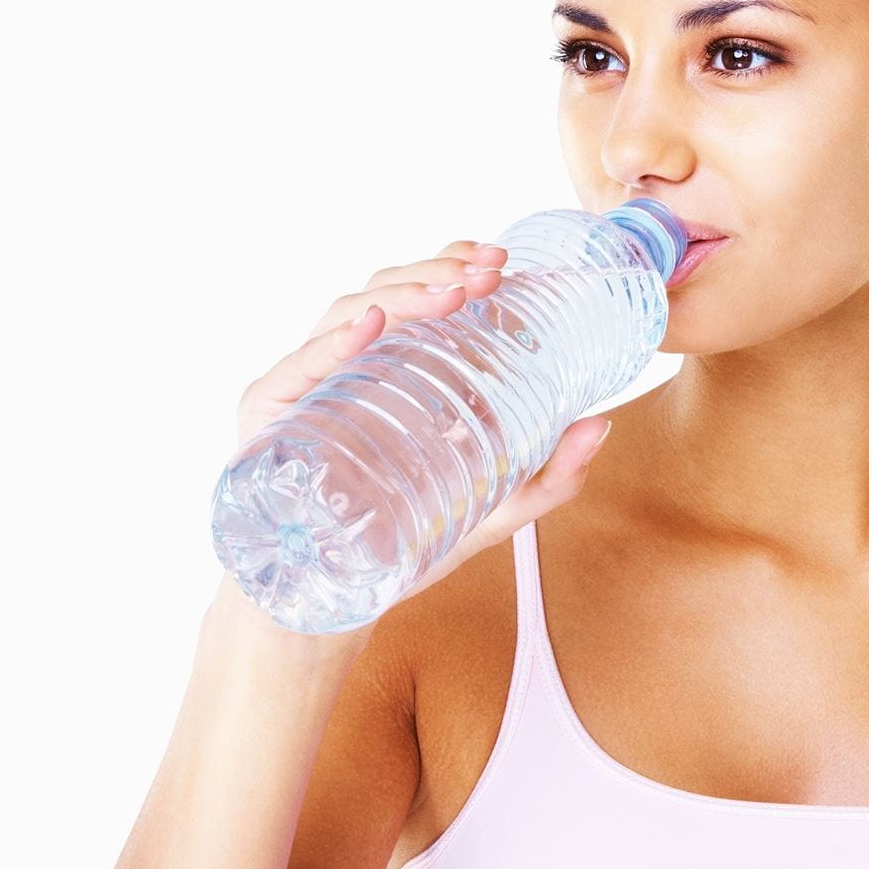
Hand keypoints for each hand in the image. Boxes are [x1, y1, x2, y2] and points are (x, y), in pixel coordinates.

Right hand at [218, 237, 612, 643]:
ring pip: (348, 313)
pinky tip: (373, 325)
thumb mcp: (487, 513)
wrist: (324, 608)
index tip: (502, 260)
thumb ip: (546, 479)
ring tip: (450, 293)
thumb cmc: (398, 549)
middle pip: (386, 292)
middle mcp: (345, 365)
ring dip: (403, 293)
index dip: (452, 264)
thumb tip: (600, 425)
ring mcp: (305, 386)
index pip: (416, 294)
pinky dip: (336, 340)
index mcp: (390, 370)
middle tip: (489, 273)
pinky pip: (299, 366)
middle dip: (438, 273)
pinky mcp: (268, 416)